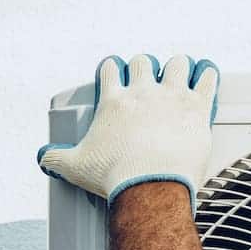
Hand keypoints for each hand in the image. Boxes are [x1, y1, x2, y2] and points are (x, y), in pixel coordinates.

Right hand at [38, 54, 219, 205]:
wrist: (150, 187)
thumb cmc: (115, 177)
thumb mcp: (76, 168)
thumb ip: (57, 159)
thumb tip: (43, 158)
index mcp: (114, 100)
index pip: (110, 69)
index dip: (113, 70)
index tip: (116, 74)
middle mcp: (143, 91)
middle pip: (144, 62)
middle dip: (145, 68)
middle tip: (148, 79)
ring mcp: (172, 97)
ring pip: (177, 64)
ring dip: (177, 68)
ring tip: (179, 75)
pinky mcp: (198, 108)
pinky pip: (207, 79)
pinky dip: (207, 76)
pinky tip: (206, 76)